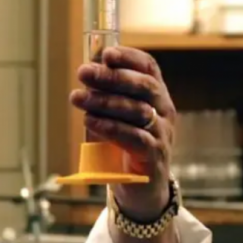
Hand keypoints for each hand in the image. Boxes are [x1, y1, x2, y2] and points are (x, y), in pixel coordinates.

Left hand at [70, 46, 174, 221]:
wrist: (141, 189)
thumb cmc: (123, 148)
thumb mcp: (113, 118)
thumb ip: (104, 97)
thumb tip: (87, 70)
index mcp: (156, 96)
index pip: (149, 68)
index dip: (129, 57)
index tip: (106, 53)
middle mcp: (164, 111)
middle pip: (142, 86)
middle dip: (111, 77)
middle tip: (83, 72)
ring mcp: (163, 133)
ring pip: (137, 111)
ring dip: (104, 102)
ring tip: (78, 98)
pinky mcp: (154, 156)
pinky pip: (135, 137)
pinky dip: (111, 128)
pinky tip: (91, 121)